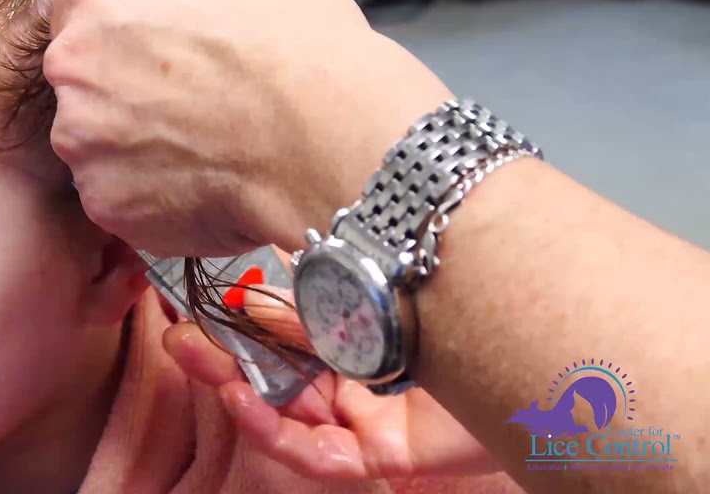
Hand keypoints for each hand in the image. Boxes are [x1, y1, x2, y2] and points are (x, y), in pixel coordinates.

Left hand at [45, 0, 451, 257]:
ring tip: (203, 151)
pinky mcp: (104, 199)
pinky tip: (202, 185)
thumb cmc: (297, 45)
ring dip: (137, 152)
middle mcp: (72, 62)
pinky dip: (154, 200)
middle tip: (186, 110)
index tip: (158, 62)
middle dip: (125, 97)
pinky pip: (121, 199)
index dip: (127, 42)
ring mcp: (81, 136)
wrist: (325, 129)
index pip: (84, 17)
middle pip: (83, 83)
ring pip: (97, 145)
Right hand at [161, 285, 497, 478]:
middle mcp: (361, 376)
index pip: (282, 332)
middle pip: (278, 378)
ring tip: (209, 370)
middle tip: (181, 345)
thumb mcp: (366, 277)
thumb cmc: (455, 291)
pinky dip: (281, 433)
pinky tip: (250, 402)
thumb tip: (254, 264)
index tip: (195, 307)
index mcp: (358, 331)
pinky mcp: (387, 454)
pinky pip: (323, 455)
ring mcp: (371, 417)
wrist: (537, 329)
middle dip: (224, 362)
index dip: (236, 325)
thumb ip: (312, 276)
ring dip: (243, 398)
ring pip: (291, 419)